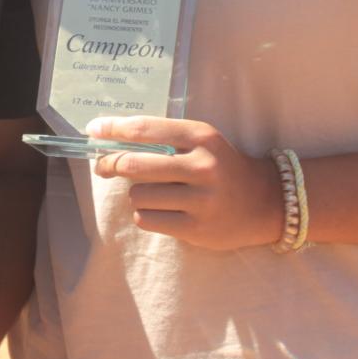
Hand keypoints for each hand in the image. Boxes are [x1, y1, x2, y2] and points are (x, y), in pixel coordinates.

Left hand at [87, 116, 284, 250]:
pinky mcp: (196, 229)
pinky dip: (145, 215)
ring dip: (136, 194)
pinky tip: (162, 210)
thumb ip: (162, 138)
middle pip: (133, 164)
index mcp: (201, 136)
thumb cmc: (221, 166)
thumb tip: (108, 140)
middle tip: (104, 167)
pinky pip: (147, 220)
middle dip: (111, 165)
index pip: (145, 129)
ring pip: (138, 196)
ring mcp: (201, 200)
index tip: (93, 129)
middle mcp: (202, 166)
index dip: (113, 129)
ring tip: (153, 193)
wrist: (264, 202)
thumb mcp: (200, 141)